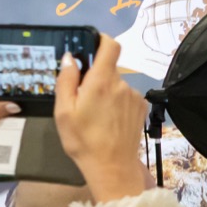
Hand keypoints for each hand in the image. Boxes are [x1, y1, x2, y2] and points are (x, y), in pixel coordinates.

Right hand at [52, 35, 148, 201]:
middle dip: (96, 77)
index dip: (101, 40)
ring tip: (95, 114)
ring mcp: (134, 96)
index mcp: (102, 81)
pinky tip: (109, 120)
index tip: (90, 45)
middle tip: (82, 97)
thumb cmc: (83, 140)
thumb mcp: (64, 111)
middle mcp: (122, 84)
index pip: (110, 45)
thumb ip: (66, 80)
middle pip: (110, 68)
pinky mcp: (141, 108)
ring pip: (117, 84)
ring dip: (107, 92)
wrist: (112, 166)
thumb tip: (71, 57)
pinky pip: (126, 96)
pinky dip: (117, 103)